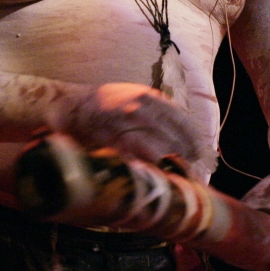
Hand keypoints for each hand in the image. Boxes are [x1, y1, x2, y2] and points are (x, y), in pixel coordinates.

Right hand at [50, 82, 199, 165]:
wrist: (71, 105)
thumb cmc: (105, 104)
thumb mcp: (134, 97)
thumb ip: (156, 112)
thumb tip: (180, 134)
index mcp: (148, 97)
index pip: (182, 120)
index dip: (193, 139)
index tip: (198, 153)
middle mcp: (140, 108)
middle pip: (173, 138)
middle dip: (182, 155)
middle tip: (188, 169)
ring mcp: (126, 124)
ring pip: (158, 150)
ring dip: (167, 164)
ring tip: (171, 173)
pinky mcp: (112, 140)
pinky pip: (136, 158)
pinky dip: (146, 167)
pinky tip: (150, 173)